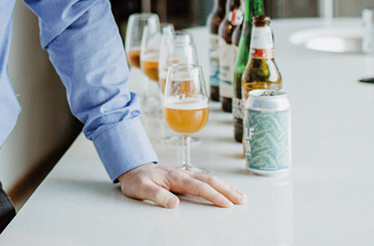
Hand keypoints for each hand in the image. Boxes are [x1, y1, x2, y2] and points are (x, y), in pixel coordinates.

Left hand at [116, 163, 245, 208]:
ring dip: (226, 188)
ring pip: (209, 180)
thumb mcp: (141, 188)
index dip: (214, 196)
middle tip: (242, 200)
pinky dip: (218, 186)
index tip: (227, 204)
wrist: (131, 168)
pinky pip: (205, 181)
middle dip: (227, 191)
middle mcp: (183, 174)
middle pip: (210, 181)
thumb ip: (156, 195)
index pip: (199, 187)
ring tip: (240, 196)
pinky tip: (224, 190)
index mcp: (175, 177)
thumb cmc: (136, 179)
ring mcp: (184, 175)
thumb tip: (174, 204)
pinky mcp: (184, 179)